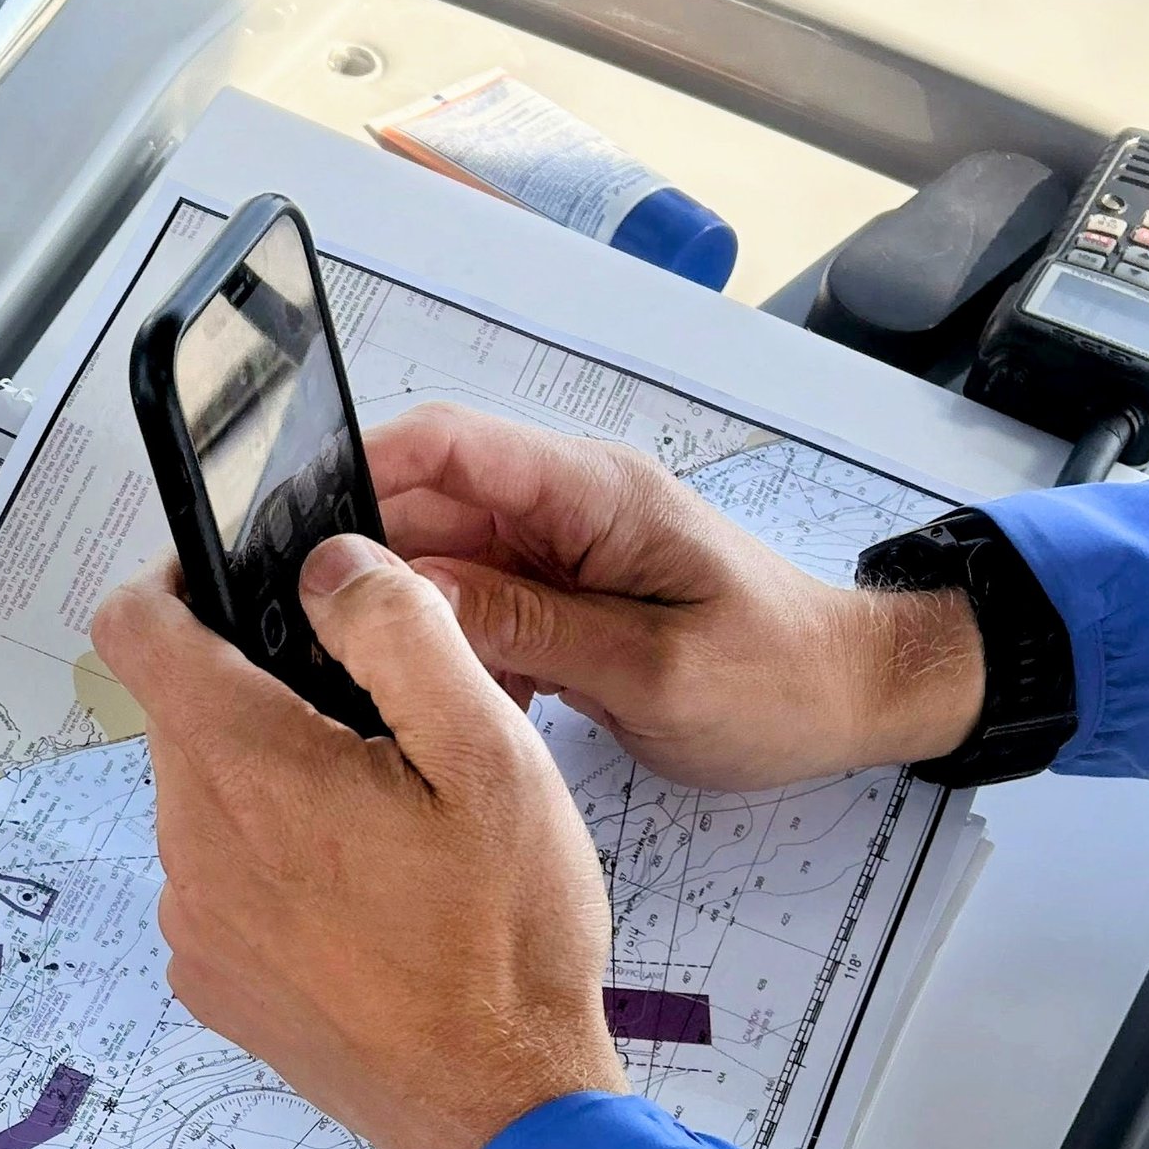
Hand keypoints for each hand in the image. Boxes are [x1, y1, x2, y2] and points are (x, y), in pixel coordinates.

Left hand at [89, 538, 623, 1148]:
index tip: (238, 578)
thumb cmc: (505, 940)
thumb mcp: (490, 752)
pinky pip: (220, 881)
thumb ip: (399, 629)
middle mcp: (191, 842)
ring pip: (206, 799)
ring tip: (384, 822)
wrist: (495, 1109)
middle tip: (373, 719)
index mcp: (247, 766)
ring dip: (273, 783)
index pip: (134, 626)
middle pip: (183, 715)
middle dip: (261, 691)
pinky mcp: (212, 980)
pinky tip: (364, 899)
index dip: (177, 579)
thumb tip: (329, 565)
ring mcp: (193, 921)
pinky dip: (274, 864)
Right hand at [369, 403, 985, 791]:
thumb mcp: (654, 669)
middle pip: (429, 501)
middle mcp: (570, 507)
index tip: (297, 531)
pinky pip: (479, 609)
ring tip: (396, 683)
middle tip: (321, 635)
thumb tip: (420, 598)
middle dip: (370, 562)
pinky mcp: (565, 596)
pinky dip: (459, 655)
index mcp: (593, 494)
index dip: (361, 468)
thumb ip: (533, 628)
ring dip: (416, 621)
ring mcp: (565, 550)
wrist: (851, 698)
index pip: (450, 442)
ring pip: (444, 563)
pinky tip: (468, 705)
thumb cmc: (779, 679)